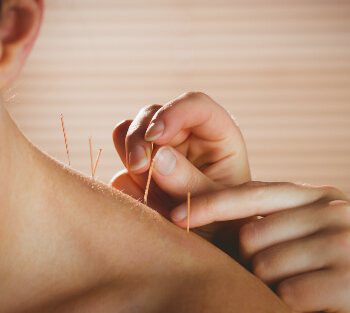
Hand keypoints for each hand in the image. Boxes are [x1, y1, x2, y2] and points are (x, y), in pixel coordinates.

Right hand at [111, 92, 250, 241]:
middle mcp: (185, 137)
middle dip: (141, 136)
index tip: (156, 136)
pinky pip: (121, 167)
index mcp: (216, 135)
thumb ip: (190, 183)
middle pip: (153, 114)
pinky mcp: (141, 171)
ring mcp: (160, 152)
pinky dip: (124, 181)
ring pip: (129, 131)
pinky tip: (142, 202)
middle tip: (139, 167)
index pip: (196, 105)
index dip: (173, 113)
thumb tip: (157, 157)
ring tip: (142, 180)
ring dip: (129, 152)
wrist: (212, 246)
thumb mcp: (219, 206)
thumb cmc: (228, 223)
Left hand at [170, 181, 349, 311]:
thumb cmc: (329, 269)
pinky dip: (287, 306)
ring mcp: (346, 243)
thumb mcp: (300, 236)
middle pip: (251, 235)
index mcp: (319, 196)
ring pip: (264, 267)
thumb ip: (263, 221)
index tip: (176, 216)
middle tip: (277, 276)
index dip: (211, 204)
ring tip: (298, 289)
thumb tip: (193, 208)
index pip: (253, 193)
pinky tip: (312, 305)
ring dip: (269, 288)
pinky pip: (287, 295)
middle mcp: (335, 210)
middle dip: (249, 263)